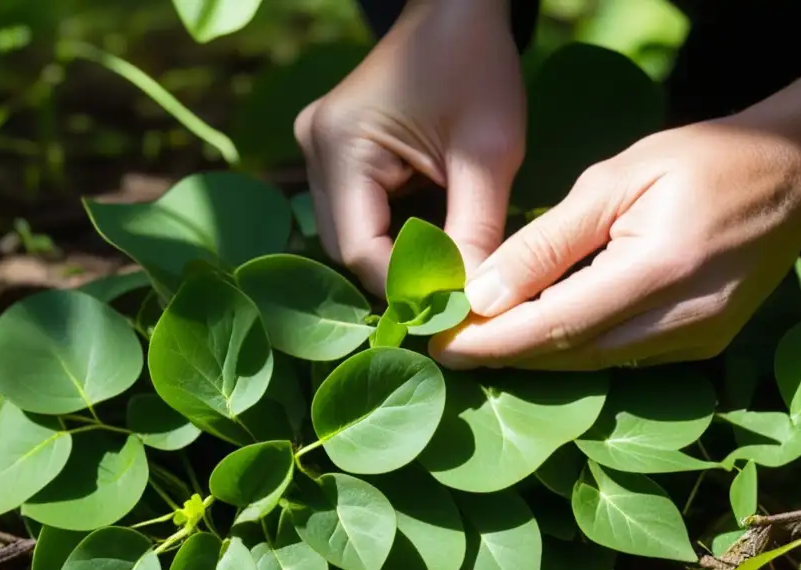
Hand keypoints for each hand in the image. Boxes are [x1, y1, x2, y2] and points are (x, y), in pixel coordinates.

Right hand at [294, 0, 524, 295]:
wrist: (456, 7)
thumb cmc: (476, 65)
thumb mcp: (487, 152)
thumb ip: (476, 230)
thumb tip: (473, 304)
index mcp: (341, 144)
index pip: (360, 248)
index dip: (404, 287)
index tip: (452, 309)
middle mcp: (313, 150)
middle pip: (346, 247)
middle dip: (398, 277)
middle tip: (450, 300)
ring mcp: (316, 151)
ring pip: (348, 235)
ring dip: (394, 260)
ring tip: (442, 277)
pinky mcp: (332, 153)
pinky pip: (354, 213)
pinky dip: (390, 235)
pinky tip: (426, 243)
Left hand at [430, 116, 800, 370]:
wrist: (794, 174)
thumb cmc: (701, 160)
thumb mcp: (614, 179)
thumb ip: (546, 243)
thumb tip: (483, 294)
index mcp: (658, 269)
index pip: (553, 325)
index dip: (491, 343)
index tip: (439, 345)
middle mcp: (680, 319)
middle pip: (569, 356)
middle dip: (502, 355)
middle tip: (447, 346)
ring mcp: (695, 340)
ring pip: (591, 366)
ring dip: (533, 357)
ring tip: (480, 343)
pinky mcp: (701, 346)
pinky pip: (620, 360)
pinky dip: (573, 350)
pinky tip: (538, 336)